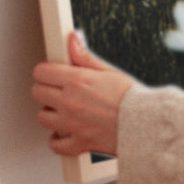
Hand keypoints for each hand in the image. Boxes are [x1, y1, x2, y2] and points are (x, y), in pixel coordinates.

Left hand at [31, 30, 136, 157]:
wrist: (146, 124)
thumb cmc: (132, 98)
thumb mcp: (108, 71)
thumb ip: (85, 56)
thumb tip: (73, 39)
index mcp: (77, 81)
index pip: (42, 72)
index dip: (46, 71)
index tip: (51, 73)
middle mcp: (70, 102)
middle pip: (37, 93)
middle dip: (45, 89)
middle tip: (57, 90)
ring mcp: (72, 124)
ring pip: (42, 118)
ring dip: (50, 113)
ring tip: (62, 110)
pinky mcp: (78, 143)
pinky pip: (56, 145)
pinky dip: (57, 140)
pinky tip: (63, 133)